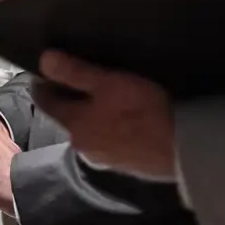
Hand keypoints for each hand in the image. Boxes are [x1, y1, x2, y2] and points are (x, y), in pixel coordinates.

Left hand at [31, 51, 176, 179]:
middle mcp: (81, 145)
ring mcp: (102, 159)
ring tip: (104, 98)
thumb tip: (43, 60)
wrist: (181, 149)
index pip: (46, 102)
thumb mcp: (108, 83)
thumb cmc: (141, 110)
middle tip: (78, 78)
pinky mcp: (123, 164)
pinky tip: (123, 120)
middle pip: (67, 118)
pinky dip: (108, 128)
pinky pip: (107, 141)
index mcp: (73, 125)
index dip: (43, 83)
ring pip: (88, 130)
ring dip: (90, 115)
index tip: (45, 69)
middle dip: (69, 99)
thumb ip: (74, 72)